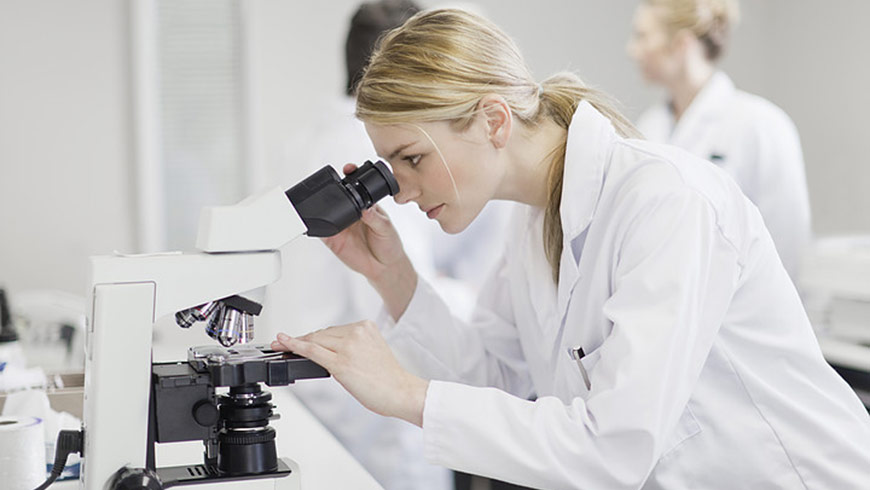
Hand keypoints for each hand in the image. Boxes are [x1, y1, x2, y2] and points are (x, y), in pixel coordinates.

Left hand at [271, 321, 428, 426]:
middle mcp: (357, 332)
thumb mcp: (372, 352)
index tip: (298, 337)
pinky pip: (312, 351)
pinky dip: (295, 346)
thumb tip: (327, 349)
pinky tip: (283, 344)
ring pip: (315, 340)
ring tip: (281, 345)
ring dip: (297, 343)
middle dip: (303, 340)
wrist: (400, 392)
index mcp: (366, 327)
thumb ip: (352, 345)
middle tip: (284, 343)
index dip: (313, 335)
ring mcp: (348, 346)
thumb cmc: (388, 378)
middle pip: (322, 334)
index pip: (332, 330)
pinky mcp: (341, 362)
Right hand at [322, 164, 407, 280]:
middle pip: (338, 195)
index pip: (356, 187)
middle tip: (332, 183)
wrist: (384, 267)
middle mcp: (352, 213)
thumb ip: (375, 218)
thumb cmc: (389, 244)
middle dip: (333, 186)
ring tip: (320, 200)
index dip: (352, 176)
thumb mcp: (386, 228)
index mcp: (366, 205)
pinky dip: (315, 226)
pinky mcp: (333, 239)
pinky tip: (315, 222)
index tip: (349, 169)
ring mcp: (341, 225)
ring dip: (322, 206)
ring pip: (327, 212)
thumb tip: (365, 209)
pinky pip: (320, 231)